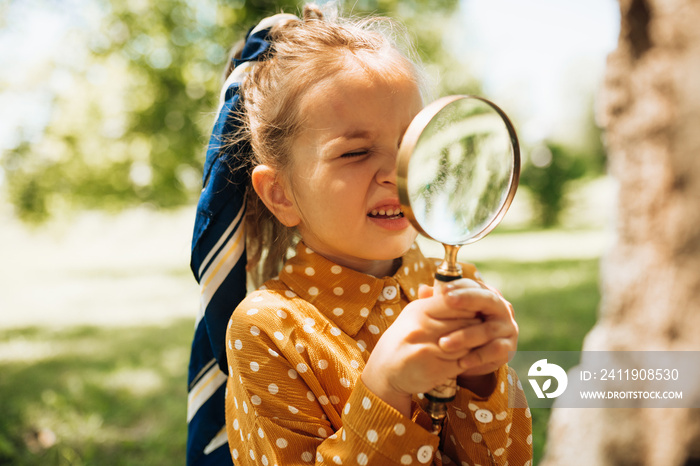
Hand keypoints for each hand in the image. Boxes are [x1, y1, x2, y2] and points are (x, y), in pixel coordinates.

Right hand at [361, 281, 483, 415]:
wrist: (385, 370)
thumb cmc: (404, 339)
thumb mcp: (415, 315)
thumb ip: (438, 304)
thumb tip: (466, 292)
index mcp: (419, 310)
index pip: (455, 302)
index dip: (470, 307)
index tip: (477, 312)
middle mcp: (421, 328)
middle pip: (465, 323)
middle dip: (475, 328)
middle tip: (482, 330)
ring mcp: (427, 349)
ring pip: (466, 344)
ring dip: (472, 346)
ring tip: (472, 346)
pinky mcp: (434, 369)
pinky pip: (462, 362)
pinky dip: (467, 361)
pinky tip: (464, 360)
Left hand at [437, 280, 517, 393]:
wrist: (470, 359)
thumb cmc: (456, 329)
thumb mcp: (446, 315)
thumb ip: (436, 302)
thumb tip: (422, 290)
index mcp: (484, 294)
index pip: (474, 285)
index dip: (459, 286)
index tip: (442, 291)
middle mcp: (500, 308)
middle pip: (487, 299)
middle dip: (467, 299)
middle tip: (447, 301)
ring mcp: (506, 327)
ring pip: (488, 329)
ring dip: (465, 336)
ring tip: (443, 344)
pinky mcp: (508, 348)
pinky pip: (495, 350)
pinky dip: (478, 356)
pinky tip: (461, 362)